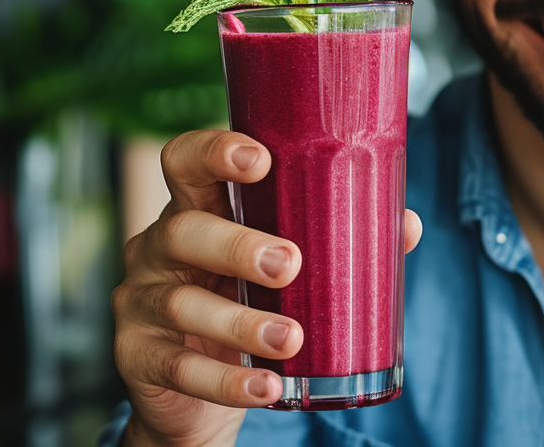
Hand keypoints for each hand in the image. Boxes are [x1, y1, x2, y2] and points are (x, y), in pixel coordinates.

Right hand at [113, 130, 422, 446]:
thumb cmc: (248, 303)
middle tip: (289, 264)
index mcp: (197, 208)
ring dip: (240, 322)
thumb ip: (337, 242)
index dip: (214, 152)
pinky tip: (268, 387)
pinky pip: (178, 367)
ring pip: (181, 302)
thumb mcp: (283, 269)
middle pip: (182, 230)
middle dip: (236, 245)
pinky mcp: (137, 355)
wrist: (196, 390)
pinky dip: (226, 380)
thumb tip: (406, 224)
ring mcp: (140, 301)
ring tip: (290, 338)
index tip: (260, 161)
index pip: (185, 160)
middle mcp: (158, 246)